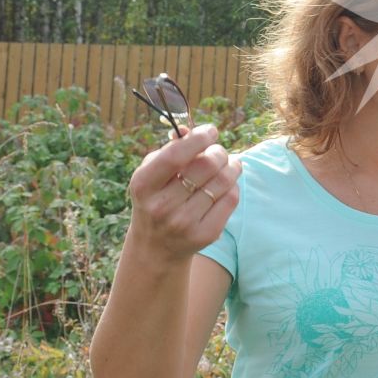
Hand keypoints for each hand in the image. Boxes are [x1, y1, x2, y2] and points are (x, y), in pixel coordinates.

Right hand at [125, 123, 240, 261]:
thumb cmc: (156, 198)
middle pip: (206, 166)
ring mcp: (184, 222)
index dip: (198, 138)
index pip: (175, 156)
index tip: (210, 131)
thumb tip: (191, 130)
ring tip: (229, 163)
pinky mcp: (206, 234)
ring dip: (232, 166)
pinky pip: (231, 199)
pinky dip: (233, 185)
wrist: (156, 247)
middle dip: (218, 152)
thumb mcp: (152, 174)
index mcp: (143, 185)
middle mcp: (162, 206)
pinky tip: (226, 184)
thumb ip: (170, 149)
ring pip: (224, 181)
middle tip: (218, 152)